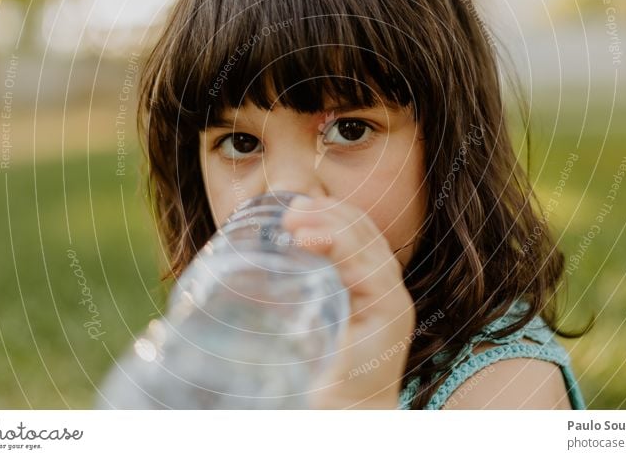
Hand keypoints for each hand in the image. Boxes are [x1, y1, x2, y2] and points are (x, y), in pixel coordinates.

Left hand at [281, 195, 415, 408]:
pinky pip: (374, 271)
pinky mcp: (393, 315)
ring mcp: (392, 300)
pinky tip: (311, 240)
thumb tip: (232, 265)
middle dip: (327, 211)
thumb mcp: (297, 321)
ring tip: (295, 219)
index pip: (354, 231)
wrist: (341, 420)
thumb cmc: (315, 376)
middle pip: (363, 230)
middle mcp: (383, 287)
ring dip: (330, 222)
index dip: (327, 211)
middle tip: (287, 209)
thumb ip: (283, 293)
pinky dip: (343, 248)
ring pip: (368, 243)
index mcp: (363, 284)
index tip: (291, 205)